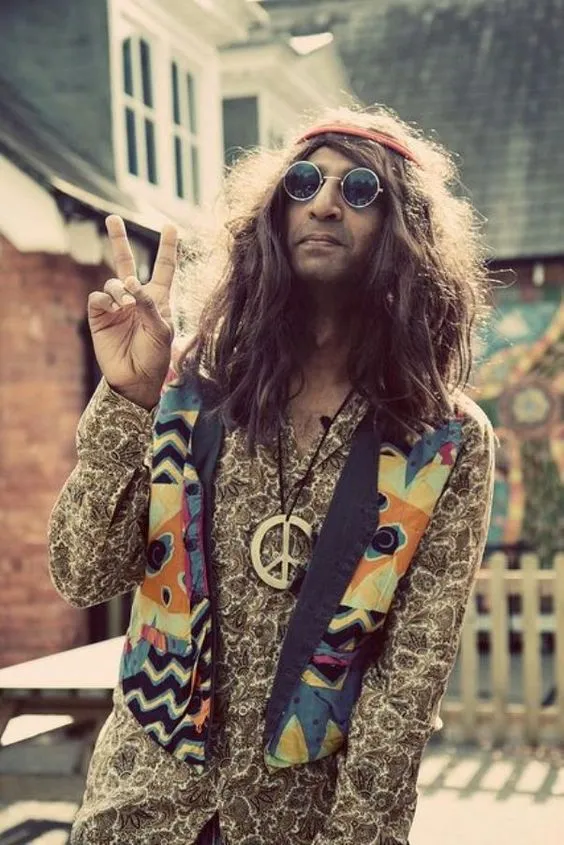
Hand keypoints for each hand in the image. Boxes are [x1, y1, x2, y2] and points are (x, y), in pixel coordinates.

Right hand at [88, 215, 177, 408]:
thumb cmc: (155, 357)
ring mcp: (117, 306)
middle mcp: (136, 298)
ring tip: (127, 304)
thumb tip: (131, 283)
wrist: (135, 380)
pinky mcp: (100, 316)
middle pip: (126, 261)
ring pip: (113, 281)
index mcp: (158, 299)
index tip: (171, 226)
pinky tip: (115, 308)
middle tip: (112, 217)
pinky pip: (98, 297)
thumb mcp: (162, 331)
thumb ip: (150, 305)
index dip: (168, 247)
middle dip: (118, 240)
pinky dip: (106, 299)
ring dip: (120, 288)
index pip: (164, 268)